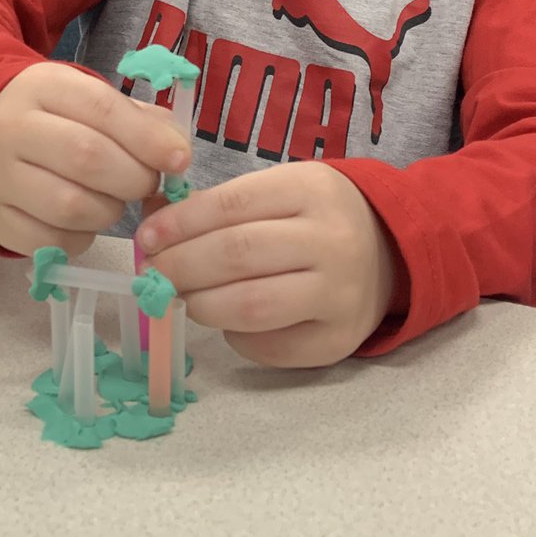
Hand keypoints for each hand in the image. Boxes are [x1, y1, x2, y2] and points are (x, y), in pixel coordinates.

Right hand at [0, 62, 191, 255]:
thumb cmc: (52, 116)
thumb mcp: (88, 98)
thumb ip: (138, 120)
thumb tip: (177, 152)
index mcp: (43, 86)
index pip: (101, 108)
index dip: (147, 138)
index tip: (179, 160)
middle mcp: (12, 128)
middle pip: (87, 158)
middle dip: (134, 178)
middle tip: (146, 183)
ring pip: (71, 207)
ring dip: (110, 210)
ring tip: (113, 199)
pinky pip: (51, 242)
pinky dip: (82, 238)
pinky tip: (85, 220)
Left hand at [137, 161, 395, 367]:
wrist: (388, 250)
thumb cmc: (315, 215)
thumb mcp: (278, 190)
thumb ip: (221, 206)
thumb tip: (153, 228)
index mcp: (311, 189)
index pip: (231, 206)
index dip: (180, 224)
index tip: (147, 238)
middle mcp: (332, 239)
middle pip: (238, 255)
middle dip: (182, 266)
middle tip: (153, 274)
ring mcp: (340, 293)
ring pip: (252, 306)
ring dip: (201, 304)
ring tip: (180, 297)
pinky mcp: (339, 339)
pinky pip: (272, 347)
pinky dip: (235, 337)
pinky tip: (226, 321)